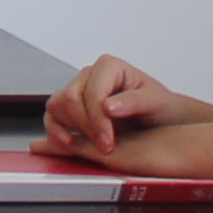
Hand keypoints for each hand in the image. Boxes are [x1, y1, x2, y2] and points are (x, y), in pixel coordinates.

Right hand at [40, 53, 209, 158]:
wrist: (161, 117)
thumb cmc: (159, 106)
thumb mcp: (155, 101)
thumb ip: (134, 101)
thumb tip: (109, 106)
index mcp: (109, 67)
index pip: (92, 93)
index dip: (98, 120)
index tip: (108, 141)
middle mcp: (89, 74)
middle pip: (70, 99)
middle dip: (87, 127)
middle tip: (105, 146)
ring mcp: (77, 89)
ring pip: (57, 106)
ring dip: (72, 128)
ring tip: (94, 142)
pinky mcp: (70, 106)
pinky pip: (51, 115)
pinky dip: (55, 130)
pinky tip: (69, 142)